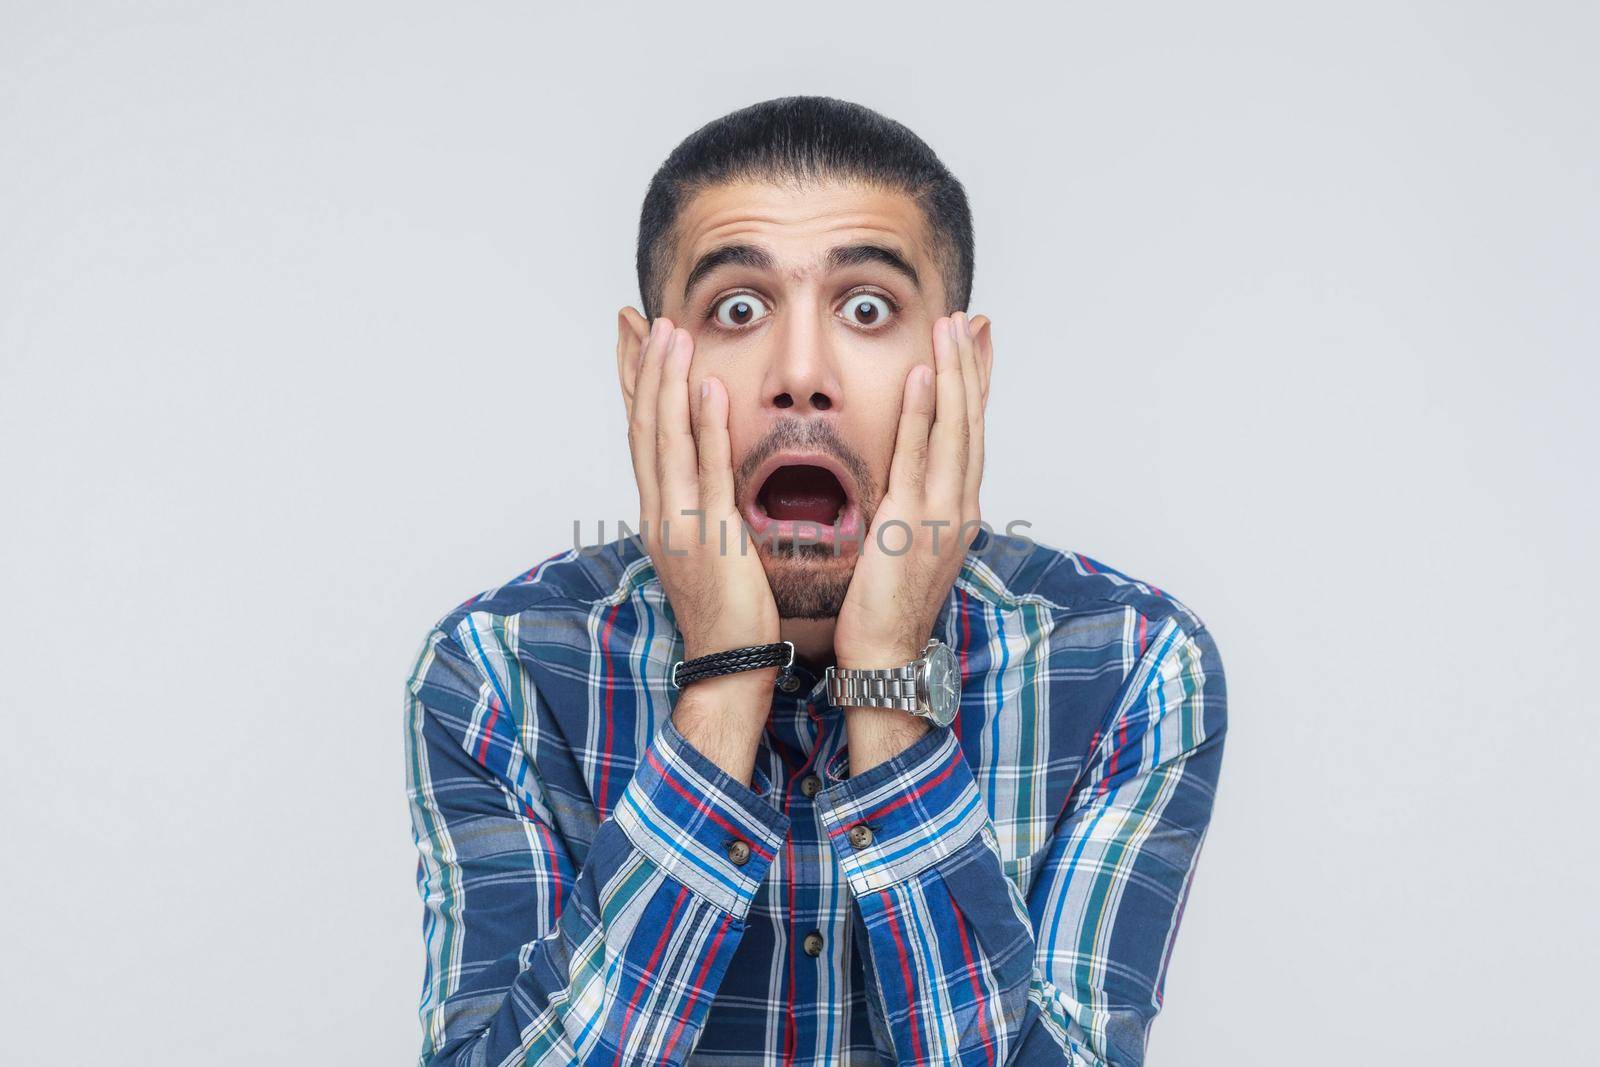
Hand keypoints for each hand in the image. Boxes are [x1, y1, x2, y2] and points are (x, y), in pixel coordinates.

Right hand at [624, 318, 779, 665]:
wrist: (730, 664)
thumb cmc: (731, 612)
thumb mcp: (712, 548)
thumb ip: (709, 507)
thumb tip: (714, 477)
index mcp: (661, 510)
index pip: (643, 433)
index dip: (636, 382)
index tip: (634, 338)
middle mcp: (660, 509)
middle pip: (643, 424)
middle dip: (641, 367)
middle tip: (640, 316)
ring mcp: (679, 521)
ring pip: (665, 437)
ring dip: (666, 380)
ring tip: (670, 331)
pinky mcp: (709, 535)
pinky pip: (705, 470)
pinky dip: (702, 426)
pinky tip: (705, 386)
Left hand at [833, 311, 990, 672]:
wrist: (885, 656)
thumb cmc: (886, 608)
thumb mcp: (905, 546)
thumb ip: (909, 508)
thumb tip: (903, 481)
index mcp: (957, 509)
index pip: (970, 434)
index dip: (976, 386)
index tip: (976, 343)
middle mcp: (960, 505)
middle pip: (971, 421)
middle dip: (971, 366)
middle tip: (967, 319)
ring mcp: (942, 513)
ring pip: (955, 429)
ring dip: (954, 373)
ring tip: (950, 327)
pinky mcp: (913, 522)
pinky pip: (918, 456)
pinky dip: (924, 413)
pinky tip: (922, 376)